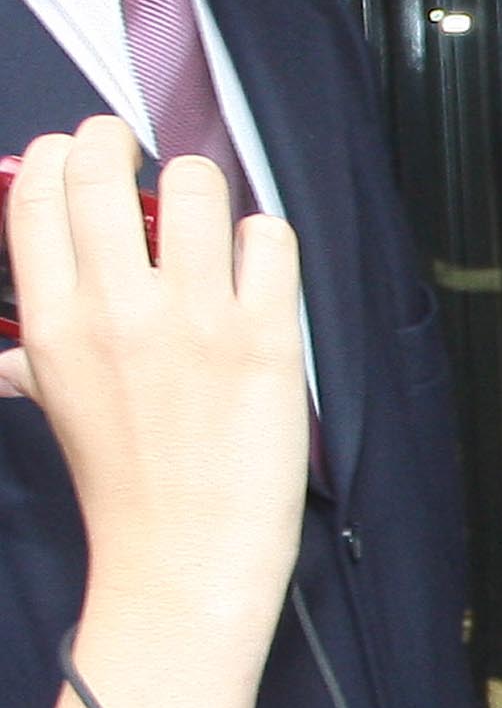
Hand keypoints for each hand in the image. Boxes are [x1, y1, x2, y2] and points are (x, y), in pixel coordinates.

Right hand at [1, 118, 306, 630]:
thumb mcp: (60, 412)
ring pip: (195, 183)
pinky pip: (269, 237)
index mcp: (54, 322)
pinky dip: (265, 242)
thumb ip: (38, 361)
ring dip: (202, 190)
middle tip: (142, 162)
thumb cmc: (128, 492)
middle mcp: (116, 308)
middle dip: (121, 144)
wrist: (186, 563)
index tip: (80, 153)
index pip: (37, 192)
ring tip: (207, 224)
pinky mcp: (265, 337)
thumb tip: (11, 358)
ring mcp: (193, 319)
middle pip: (103, 165)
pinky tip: (256, 271)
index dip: (59, 154)